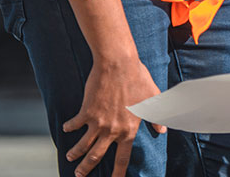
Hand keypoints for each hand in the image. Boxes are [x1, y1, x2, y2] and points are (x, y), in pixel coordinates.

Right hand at [62, 55, 163, 176]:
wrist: (118, 64)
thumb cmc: (138, 78)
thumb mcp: (153, 98)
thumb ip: (156, 117)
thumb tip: (163, 130)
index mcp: (129, 130)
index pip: (123, 158)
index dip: (118, 173)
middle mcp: (113, 131)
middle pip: (96, 157)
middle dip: (86, 169)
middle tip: (79, 176)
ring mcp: (98, 123)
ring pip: (82, 146)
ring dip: (75, 153)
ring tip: (69, 157)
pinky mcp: (86, 112)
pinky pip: (74, 125)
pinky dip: (69, 128)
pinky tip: (66, 129)